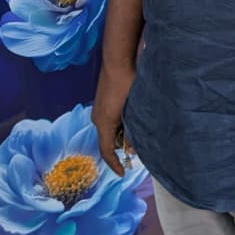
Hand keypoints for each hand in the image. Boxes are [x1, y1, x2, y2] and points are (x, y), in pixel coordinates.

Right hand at [92, 62, 135, 176]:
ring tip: (137, 132)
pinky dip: (120, 124)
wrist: (118, 60)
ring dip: (122, 134)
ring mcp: (98, 109)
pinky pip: (110, 120)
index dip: (114, 164)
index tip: (123, 173)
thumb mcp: (132, 110)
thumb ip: (133, 131)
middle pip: (108, 141)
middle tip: (137, 149)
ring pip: (110, 130)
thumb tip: (134, 148)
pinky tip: (132, 119)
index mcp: (103, 123)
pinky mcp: (102, 102)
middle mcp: (97, 118)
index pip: (106, 151)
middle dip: (122, 147)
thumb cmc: (126, 83)